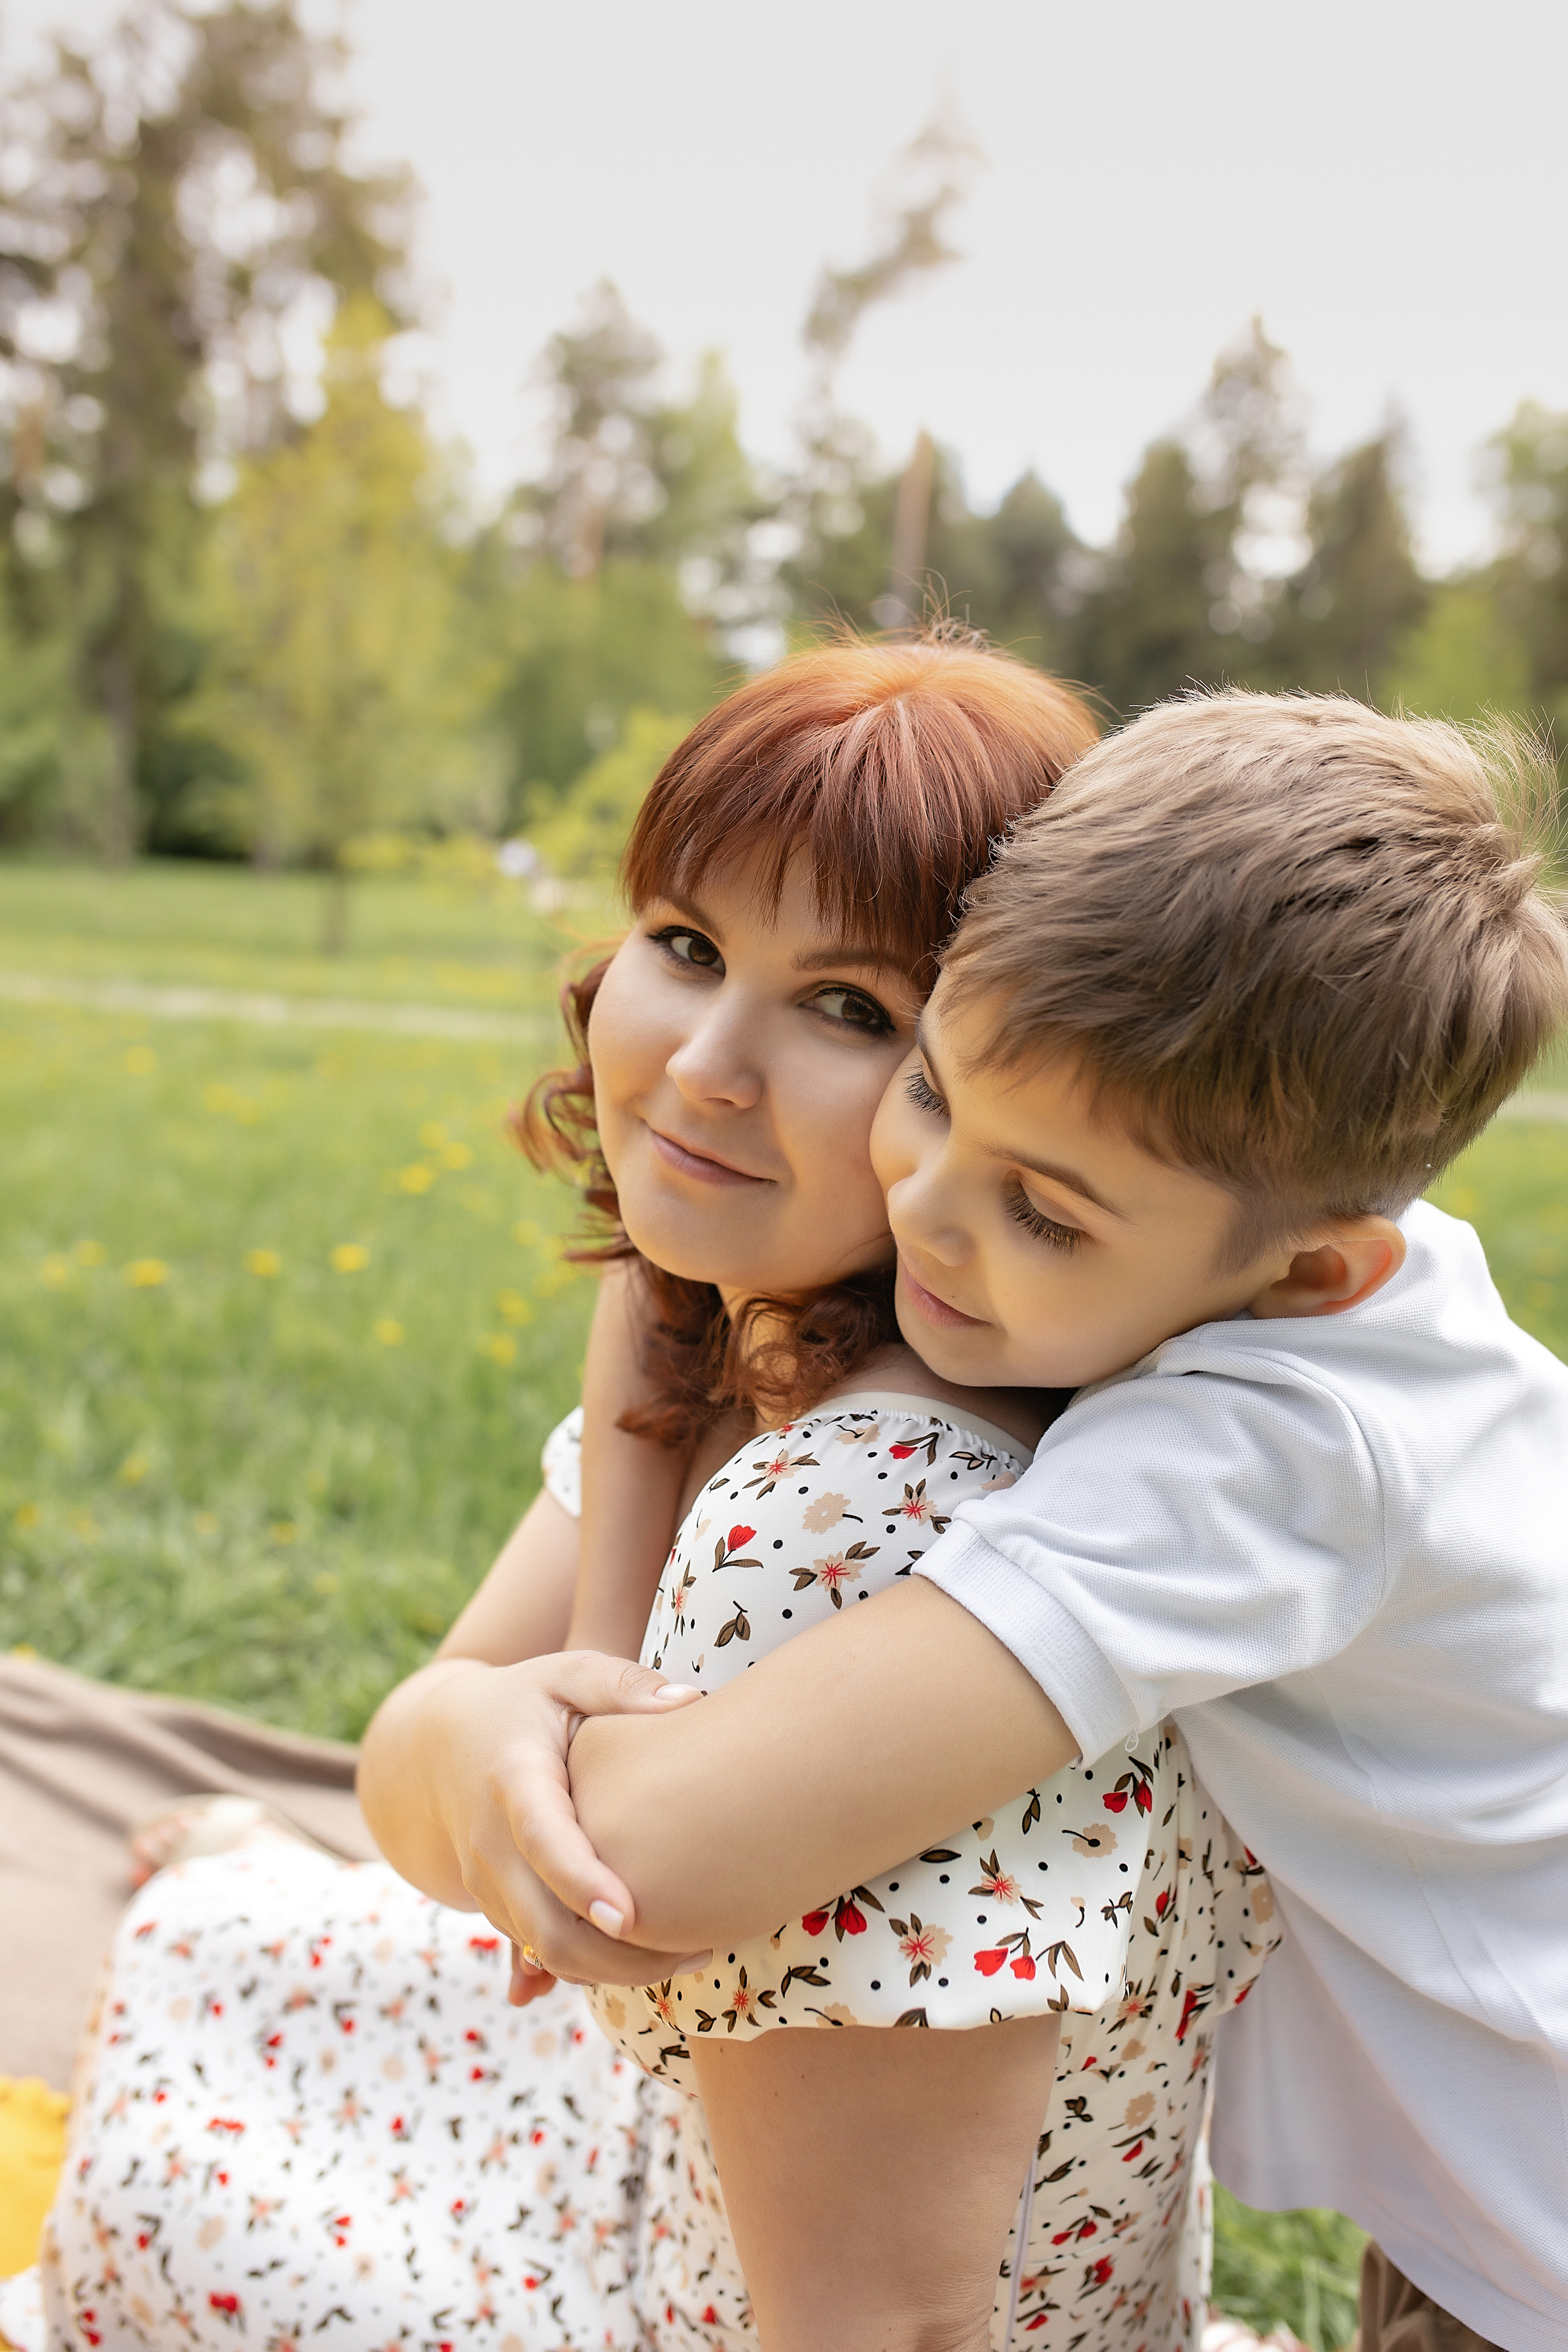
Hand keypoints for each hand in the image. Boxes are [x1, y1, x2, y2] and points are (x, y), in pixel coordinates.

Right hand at [420, 1649, 708, 1986]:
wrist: (434, 1745)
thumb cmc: (521, 1703)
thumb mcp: (566, 1675)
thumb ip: (623, 1685)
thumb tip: (691, 1700)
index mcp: (514, 1780)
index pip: (542, 1841)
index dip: (582, 1883)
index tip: (631, 1917)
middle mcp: (491, 1844)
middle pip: (545, 1927)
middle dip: (620, 1959)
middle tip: (700, 1952)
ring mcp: (487, 1882)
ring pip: (544, 1953)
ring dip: (613, 1970)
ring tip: (690, 1955)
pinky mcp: (494, 1905)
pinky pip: (537, 1953)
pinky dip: (588, 1967)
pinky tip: (645, 1961)